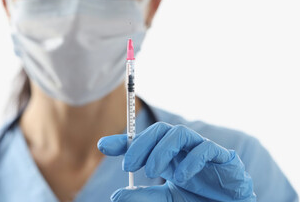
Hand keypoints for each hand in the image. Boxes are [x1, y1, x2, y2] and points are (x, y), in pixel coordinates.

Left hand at [97, 122, 255, 201]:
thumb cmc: (199, 199)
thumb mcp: (166, 199)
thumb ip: (142, 195)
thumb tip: (115, 196)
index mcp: (167, 155)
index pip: (142, 141)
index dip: (123, 141)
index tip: (103, 146)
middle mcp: (183, 148)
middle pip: (159, 130)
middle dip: (140, 144)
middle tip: (128, 164)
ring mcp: (202, 149)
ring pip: (179, 133)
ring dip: (161, 150)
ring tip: (150, 171)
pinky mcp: (223, 157)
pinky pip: (205, 148)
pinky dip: (190, 160)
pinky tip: (180, 176)